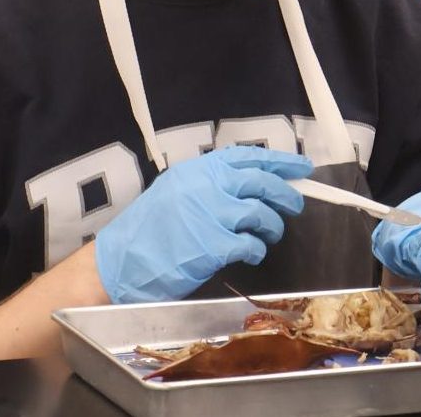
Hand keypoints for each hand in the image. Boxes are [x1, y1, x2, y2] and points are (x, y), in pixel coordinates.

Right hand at [94, 146, 311, 303]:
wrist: (118, 264)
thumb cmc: (147, 231)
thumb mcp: (175, 191)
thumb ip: (209, 183)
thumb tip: (252, 183)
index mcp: (197, 170)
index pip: (248, 157)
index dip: (280, 161)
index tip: (301, 167)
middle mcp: (207, 186)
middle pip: (262, 182)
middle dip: (286, 193)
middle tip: (296, 203)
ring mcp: (212, 215)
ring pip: (262, 213)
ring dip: (272, 226)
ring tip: (269, 234)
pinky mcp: (215, 246)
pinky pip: (251, 244)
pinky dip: (257, 250)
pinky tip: (252, 254)